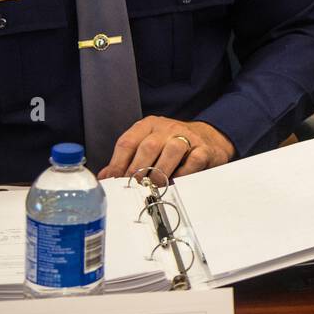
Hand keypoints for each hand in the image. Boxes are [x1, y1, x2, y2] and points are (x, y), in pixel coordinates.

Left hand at [98, 116, 235, 179]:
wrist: (208, 139)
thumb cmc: (172, 146)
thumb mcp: (148, 146)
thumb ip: (128, 160)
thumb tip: (105, 178)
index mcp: (148, 126)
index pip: (127, 142)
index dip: (117, 164)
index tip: (113, 181)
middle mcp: (167, 128)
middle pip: (148, 147)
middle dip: (137, 171)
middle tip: (133, 188)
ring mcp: (187, 137)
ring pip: (171, 151)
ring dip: (160, 173)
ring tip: (154, 187)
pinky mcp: (204, 149)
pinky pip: (192, 162)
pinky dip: (183, 174)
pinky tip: (177, 181)